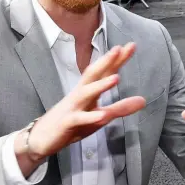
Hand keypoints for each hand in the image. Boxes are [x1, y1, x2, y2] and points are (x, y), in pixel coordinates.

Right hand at [16, 44, 145, 174]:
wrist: (41, 138)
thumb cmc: (71, 125)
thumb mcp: (99, 117)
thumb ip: (120, 108)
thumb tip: (143, 100)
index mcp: (87, 92)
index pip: (103, 73)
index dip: (116, 60)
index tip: (130, 45)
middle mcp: (79, 96)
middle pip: (92, 75)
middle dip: (105, 62)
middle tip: (119, 49)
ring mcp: (72, 108)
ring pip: (85, 94)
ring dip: (100, 86)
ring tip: (116, 78)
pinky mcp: (67, 123)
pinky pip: (79, 119)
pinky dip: (90, 117)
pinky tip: (102, 115)